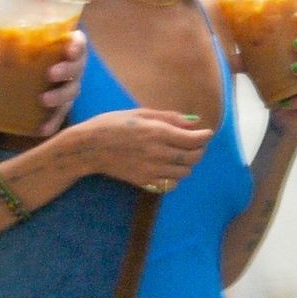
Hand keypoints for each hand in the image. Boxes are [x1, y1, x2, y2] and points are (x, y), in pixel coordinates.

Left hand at [0, 31, 87, 137]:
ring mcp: (66, 88)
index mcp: (61, 46)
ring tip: (43, 100)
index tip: (68, 51)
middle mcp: (69, 67)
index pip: (77, 42)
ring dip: (60, 96)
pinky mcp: (58, 108)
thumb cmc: (7, 59)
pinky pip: (59, 117)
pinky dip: (52, 123)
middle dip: (67, 70)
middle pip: (77, 67)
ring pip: (71, 92)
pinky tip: (41, 129)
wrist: (1, 86)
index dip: (77, 46)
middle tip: (50, 74)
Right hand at [77, 108, 212, 191]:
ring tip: (180, 155)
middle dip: (199, 150)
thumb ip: (169, 118)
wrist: (89, 148)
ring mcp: (151, 170)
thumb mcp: (140, 113)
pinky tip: (168, 168)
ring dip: (188, 163)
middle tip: (195, 143)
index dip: (205, 136)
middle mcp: (158, 153)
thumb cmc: (113, 124)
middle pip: (193, 157)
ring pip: (184, 172)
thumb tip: (193, 121)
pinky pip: (171, 184)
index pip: (194, 139)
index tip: (207, 133)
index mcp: (157, 132)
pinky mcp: (144, 182)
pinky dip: (175, 177)